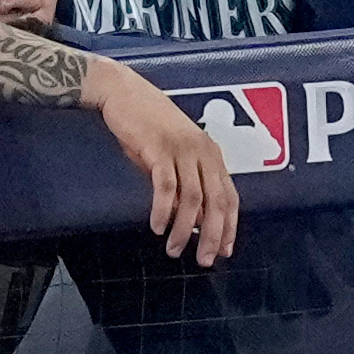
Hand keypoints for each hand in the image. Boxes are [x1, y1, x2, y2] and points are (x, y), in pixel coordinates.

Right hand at [81, 58, 238, 265]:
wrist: (122, 93)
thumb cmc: (147, 125)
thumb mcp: (173, 155)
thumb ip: (184, 183)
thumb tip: (192, 218)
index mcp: (211, 153)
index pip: (230, 197)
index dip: (230, 226)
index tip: (224, 251)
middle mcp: (203, 151)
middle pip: (216, 202)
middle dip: (213, 236)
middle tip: (203, 260)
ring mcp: (182, 149)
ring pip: (193, 199)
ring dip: (184, 229)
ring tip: (173, 250)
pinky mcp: (159, 148)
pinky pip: (166, 186)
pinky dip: (162, 210)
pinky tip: (156, 226)